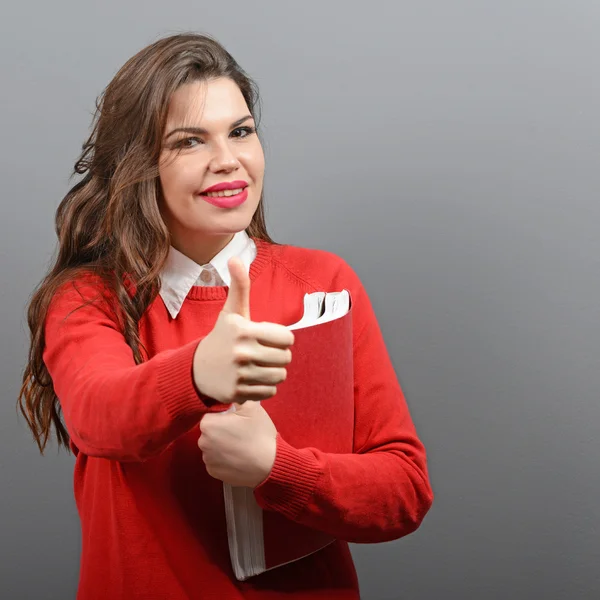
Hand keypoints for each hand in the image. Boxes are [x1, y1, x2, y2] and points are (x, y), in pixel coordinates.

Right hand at [193, 257, 294, 403]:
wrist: (197, 370)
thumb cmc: (222, 337)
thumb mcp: (231, 312)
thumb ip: (239, 286)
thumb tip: (235, 258)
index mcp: (244, 330)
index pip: (287, 338)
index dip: (281, 337)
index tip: (268, 337)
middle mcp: (242, 353)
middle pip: (286, 358)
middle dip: (278, 355)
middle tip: (263, 353)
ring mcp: (240, 375)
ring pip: (280, 376)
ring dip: (274, 372)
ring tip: (260, 366)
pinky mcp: (239, 393)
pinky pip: (270, 392)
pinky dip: (265, 387)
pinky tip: (252, 379)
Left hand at [198, 400, 277, 487]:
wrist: (269, 464)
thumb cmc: (259, 434)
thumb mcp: (252, 407)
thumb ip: (238, 398)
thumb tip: (233, 396)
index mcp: (208, 424)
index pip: (211, 415)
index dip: (223, 416)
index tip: (236, 420)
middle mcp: (203, 442)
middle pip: (210, 432)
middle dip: (221, 431)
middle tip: (239, 433)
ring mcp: (207, 459)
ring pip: (212, 447)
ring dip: (221, 445)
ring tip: (240, 446)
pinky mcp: (213, 472)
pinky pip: (215, 461)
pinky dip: (224, 459)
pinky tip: (237, 457)